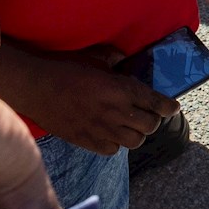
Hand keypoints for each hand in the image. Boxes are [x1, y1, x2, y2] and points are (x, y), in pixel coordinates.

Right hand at [15, 45, 180, 155]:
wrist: (36, 87)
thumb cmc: (64, 68)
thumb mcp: (94, 57)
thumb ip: (114, 60)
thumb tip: (125, 60)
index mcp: (120, 89)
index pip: (155, 103)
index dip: (168, 106)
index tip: (172, 106)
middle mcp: (115, 112)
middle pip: (150, 126)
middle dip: (152, 119)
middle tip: (147, 113)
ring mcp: (101, 129)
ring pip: (134, 142)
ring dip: (136, 133)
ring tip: (130, 125)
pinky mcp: (87, 141)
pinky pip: (112, 151)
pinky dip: (116, 144)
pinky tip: (110, 133)